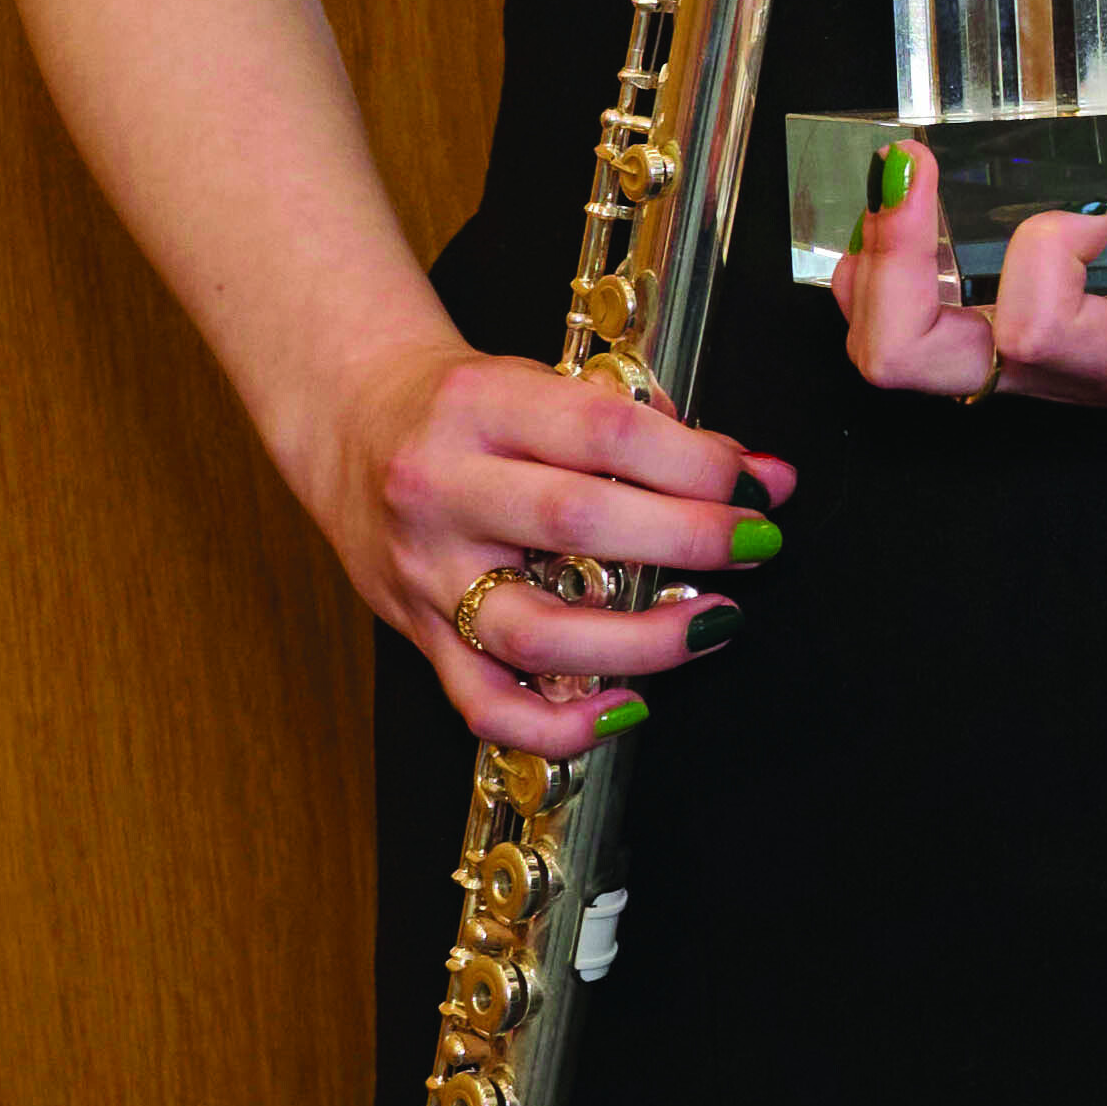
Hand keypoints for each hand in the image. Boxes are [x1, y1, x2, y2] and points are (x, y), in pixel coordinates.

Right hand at [328, 342, 787, 764]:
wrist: (347, 419)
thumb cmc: (461, 403)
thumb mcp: (542, 380)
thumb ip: (643, 423)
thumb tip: (759, 475)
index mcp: (481, 405)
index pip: (606, 432)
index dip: (699, 464)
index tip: (760, 484)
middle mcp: (443, 488)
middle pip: (578, 525)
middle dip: (690, 540)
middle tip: (757, 544)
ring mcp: (427, 570)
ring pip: (536, 631)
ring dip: (643, 641)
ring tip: (713, 623)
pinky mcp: (419, 631)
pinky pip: (486, 705)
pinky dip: (560, 725)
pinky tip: (626, 708)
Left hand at [828, 144, 1106, 441]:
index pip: (1038, 332)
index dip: (1042, 257)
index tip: (1096, 210)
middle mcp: (1060, 374)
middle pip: (910, 357)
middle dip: (891, 259)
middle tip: (912, 168)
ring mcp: (1027, 363)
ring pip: (889, 344)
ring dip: (874, 259)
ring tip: (899, 179)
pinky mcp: (1019, 342)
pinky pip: (910, 322)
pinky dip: (889, 263)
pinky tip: (917, 209)